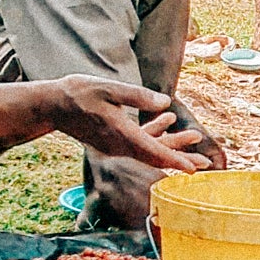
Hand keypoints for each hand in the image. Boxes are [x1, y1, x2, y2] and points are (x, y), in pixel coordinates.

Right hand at [51, 79, 212, 170]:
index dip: (176, 160)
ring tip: (196, 136)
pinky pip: (139, 140)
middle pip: (156, 156)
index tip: (194, 170)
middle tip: (206, 165)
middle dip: (181, 159)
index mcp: (121, 134)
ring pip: (149, 148)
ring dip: (173, 143)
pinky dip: (155, 133)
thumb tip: (165, 102)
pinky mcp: (113, 139)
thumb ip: (137, 96)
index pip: (153, 152)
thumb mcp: (109, 89)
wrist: (53, 105)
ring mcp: (116, 144)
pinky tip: (167, 119)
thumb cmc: (78, 93)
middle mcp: (120, 144)